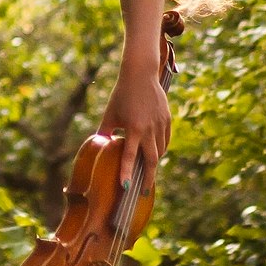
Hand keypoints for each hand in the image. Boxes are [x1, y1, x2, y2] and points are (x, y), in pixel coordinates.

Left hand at [100, 64, 172, 180]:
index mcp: (133, 128)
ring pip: (160, 151)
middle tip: (144, 190)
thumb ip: (104, 132)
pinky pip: (165, 141)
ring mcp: (160, 124)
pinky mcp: (167, 120)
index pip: (129, 156)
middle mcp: (149, 129)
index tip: (125, 187)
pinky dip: (161, 149)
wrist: (140, 75)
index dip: (127, 172)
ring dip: (153, 162)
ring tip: (147, 172)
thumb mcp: (110, 114)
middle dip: (148, 177)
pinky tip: (155, 153)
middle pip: (151, 160)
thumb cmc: (121, 95)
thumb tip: (98, 146)